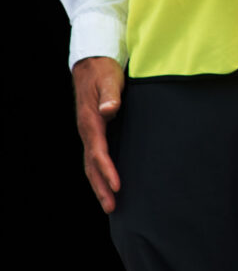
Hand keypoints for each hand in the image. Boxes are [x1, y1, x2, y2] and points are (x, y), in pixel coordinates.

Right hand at [74, 56, 123, 214]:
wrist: (91, 63)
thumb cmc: (103, 71)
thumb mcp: (109, 79)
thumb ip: (110, 96)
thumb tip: (109, 110)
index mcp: (91, 121)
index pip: (98, 152)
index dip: (107, 170)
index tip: (117, 186)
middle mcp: (87, 130)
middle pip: (91, 165)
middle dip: (100, 187)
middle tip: (111, 207)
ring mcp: (88, 133)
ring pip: (90, 165)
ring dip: (98, 185)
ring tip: (110, 205)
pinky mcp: (93, 132)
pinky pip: (94, 158)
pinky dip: (99, 173)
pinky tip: (106, 183)